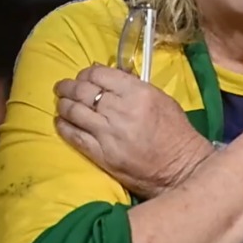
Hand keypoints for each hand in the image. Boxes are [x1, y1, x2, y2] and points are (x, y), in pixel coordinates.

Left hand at [54, 64, 213, 198]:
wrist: (181, 168)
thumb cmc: (176, 132)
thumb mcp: (161, 99)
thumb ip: (134, 86)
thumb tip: (108, 76)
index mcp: (137, 93)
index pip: (100, 74)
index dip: (86, 74)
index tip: (83, 77)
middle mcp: (120, 110)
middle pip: (83, 91)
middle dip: (68, 87)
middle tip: (62, 87)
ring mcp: (108, 133)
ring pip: (74, 112)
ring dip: (63, 104)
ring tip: (60, 102)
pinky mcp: (102, 154)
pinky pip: (75, 136)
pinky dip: (64, 126)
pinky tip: (60, 122)